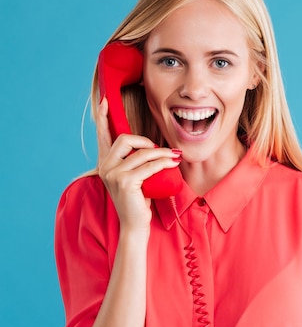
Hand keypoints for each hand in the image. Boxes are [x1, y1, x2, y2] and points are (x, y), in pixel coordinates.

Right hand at [96, 98, 180, 230]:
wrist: (134, 226)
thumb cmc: (137, 203)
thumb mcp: (134, 179)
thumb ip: (135, 163)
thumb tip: (151, 147)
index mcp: (105, 164)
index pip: (102, 135)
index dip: (103, 116)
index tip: (105, 100)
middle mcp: (105, 167)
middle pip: (125, 139)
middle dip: (145, 141)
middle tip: (160, 150)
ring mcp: (113, 174)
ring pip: (141, 153)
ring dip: (161, 153)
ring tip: (174, 157)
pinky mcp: (125, 182)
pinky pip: (149, 166)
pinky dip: (163, 163)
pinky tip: (173, 163)